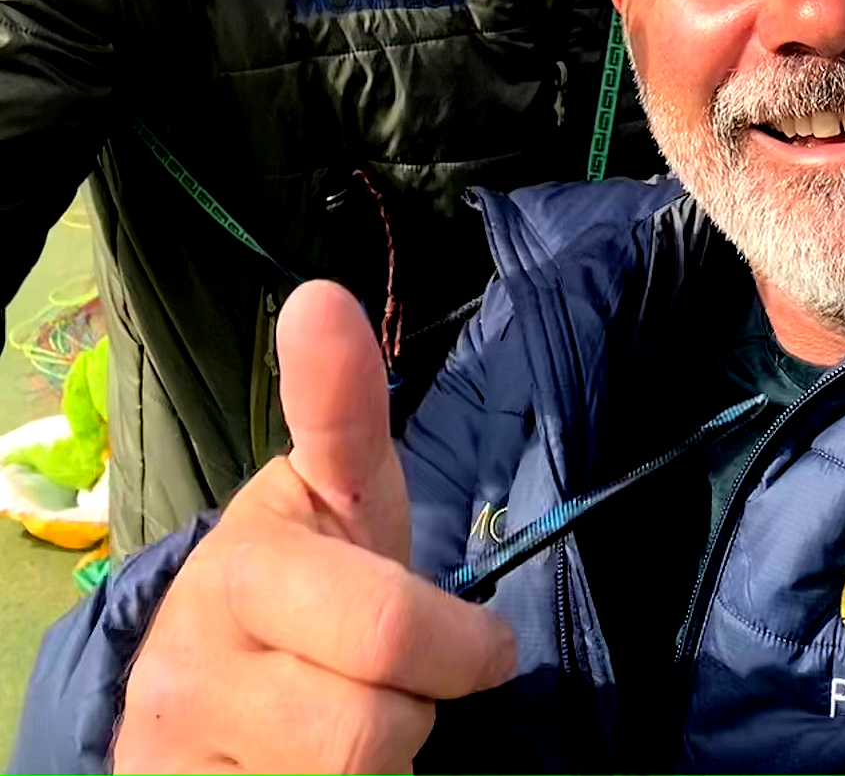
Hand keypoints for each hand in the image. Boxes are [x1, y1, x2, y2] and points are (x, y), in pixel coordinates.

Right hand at [114, 282, 515, 773]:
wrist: (187, 681)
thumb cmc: (299, 573)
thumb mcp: (335, 490)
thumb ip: (342, 407)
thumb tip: (319, 293)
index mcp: (243, 571)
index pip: (383, 627)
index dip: (458, 649)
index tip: (491, 649)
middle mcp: (191, 673)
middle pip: (379, 729)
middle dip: (421, 702)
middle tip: (412, 674)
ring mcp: (176, 760)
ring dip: (386, 759)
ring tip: (355, 716)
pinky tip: (314, 767)